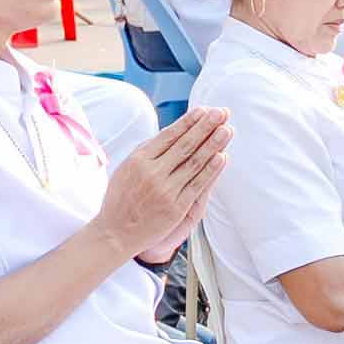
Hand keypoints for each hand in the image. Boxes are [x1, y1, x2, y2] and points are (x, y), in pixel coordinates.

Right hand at [97, 101, 232, 261]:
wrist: (115, 233)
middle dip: (205, 127)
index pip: (169, 135)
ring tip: (227, 129)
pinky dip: (211, 170)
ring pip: (194, 162)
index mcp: (139, 159)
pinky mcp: (176, 207)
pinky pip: (197, 185)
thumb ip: (146, 151)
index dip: (188, 122)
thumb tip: (169, 133)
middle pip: (185, 144)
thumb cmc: (121, 200)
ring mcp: (165, 190)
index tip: (203, 110)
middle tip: (221, 113)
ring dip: (213, 144)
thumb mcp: (125, 169)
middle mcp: (152, 172)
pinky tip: (222, 157)